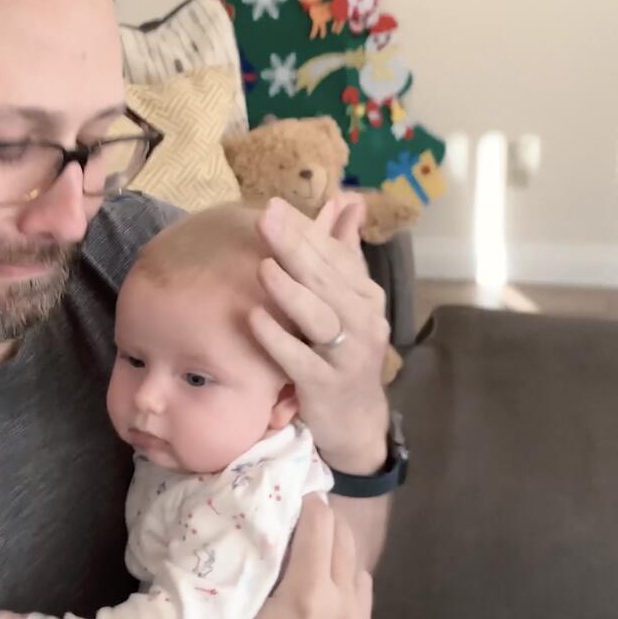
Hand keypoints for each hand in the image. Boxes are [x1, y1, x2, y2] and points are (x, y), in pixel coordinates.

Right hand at [221, 497, 373, 618]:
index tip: (286, 494)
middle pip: (343, 536)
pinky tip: (319, 587)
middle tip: (292, 516)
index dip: (304, 502)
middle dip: (320, 520)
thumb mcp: (234, 610)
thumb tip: (254, 522)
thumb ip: (249, 567)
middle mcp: (344, 605)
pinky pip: (362, 592)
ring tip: (305, 552)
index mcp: (309, 594)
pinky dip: (344, 578)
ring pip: (356, 562)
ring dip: (334, 549)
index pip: (320, 522)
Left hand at [250, 195, 389, 473]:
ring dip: (290, 292)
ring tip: (263, 267)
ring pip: (319, 318)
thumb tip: (349, 199)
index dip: (305, 231)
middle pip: (325, 280)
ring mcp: (347, 355)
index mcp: (364, 296)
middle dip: (295, 248)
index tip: (274, 206)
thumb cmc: (344, 351)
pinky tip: (253, 320)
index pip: (333, 256)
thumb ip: (343, 251)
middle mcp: (362, 321)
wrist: (356, 419)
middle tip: (264, 220)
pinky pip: (300, 360)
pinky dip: (277, 340)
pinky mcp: (326, 385)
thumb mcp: (347, 300)